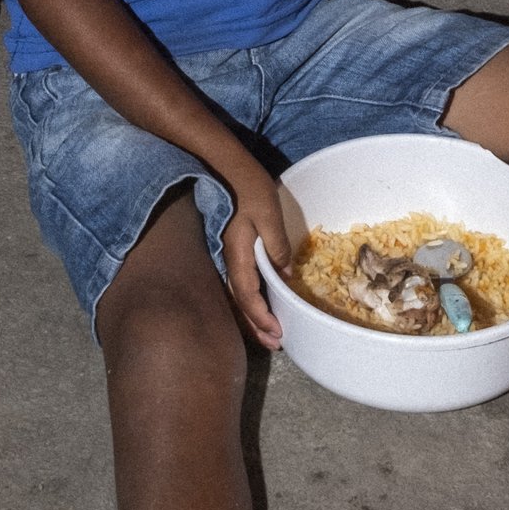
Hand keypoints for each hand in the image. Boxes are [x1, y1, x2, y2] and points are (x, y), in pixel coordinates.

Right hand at [218, 163, 290, 348]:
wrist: (222, 165)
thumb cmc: (247, 187)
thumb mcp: (268, 214)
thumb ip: (276, 245)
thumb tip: (286, 275)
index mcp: (238, 255)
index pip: (248, 296)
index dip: (261, 318)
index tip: (277, 335)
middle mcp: (229, 260)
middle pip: (241, 302)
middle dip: (256, 325)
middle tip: (274, 344)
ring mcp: (228, 254)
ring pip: (239, 294)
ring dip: (252, 315)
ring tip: (267, 332)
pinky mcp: (231, 247)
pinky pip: (239, 281)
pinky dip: (249, 299)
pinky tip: (258, 301)